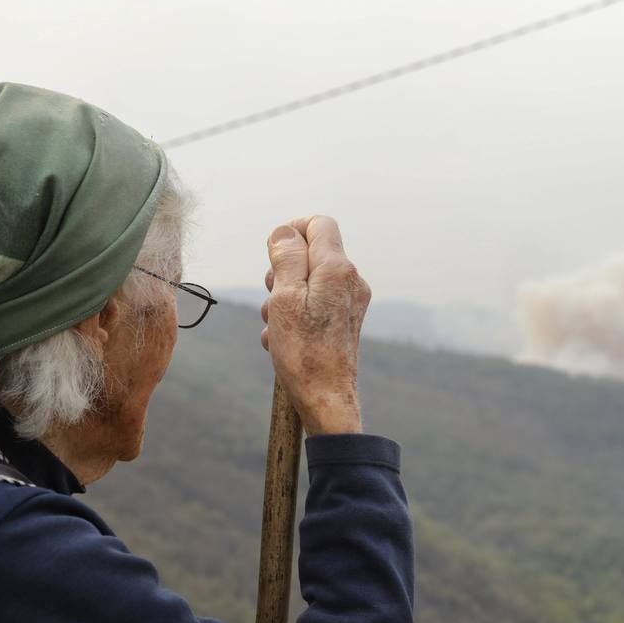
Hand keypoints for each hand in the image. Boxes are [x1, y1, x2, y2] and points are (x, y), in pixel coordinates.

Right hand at [260, 216, 369, 435]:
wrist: (325, 398)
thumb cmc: (303, 352)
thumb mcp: (284, 298)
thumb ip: (286, 258)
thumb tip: (285, 231)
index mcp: (338, 269)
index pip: (318, 224)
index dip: (291, 232)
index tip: (273, 256)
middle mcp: (351, 281)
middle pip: (310, 254)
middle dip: (281, 273)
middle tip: (272, 300)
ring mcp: (350, 302)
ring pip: (307, 283)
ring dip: (282, 300)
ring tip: (277, 328)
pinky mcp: (344, 321)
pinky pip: (313, 305)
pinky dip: (294, 317)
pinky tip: (284, 341)